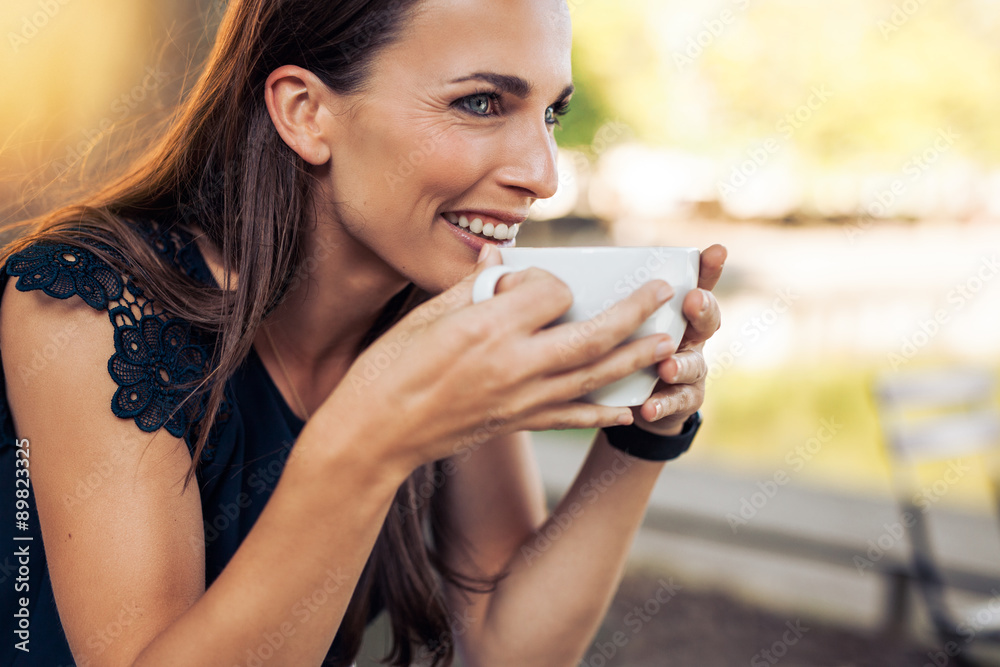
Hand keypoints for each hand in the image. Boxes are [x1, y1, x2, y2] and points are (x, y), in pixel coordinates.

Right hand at [322, 245, 678, 472]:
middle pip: (593, 333)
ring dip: (635, 358)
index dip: (551, 279)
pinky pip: (572, 418)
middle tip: (663, 293)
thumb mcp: (426, 314)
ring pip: (594, 376)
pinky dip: (603, 412)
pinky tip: (627, 407)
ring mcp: (519, 399)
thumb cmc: (390, 367)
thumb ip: (473, 284)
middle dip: (634, 311)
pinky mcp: (516, 424)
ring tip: (665, 342)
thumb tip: (500, 257)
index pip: (551, 291)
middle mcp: (513, 363)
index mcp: (488, 326)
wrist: (374, 434)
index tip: (535, 279)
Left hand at [630, 244, 725, 435]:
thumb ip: (613, 301)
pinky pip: (678, 402)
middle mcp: (690, 337)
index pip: (698, 283)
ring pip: (694, 364)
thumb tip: (569, 273)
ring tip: (667, 368)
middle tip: (692, 300)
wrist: (637, 401)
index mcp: (677, 312)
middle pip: (706, 320)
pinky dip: (663, 404)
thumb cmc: (628, 348)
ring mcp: (691, 368)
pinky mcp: (684, 399)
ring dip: (682, 365)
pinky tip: (649, 408)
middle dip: (702, 309)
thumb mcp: (622, 321)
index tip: (716, 250)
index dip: (709, 267)